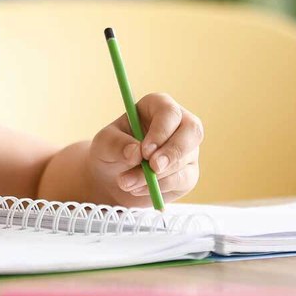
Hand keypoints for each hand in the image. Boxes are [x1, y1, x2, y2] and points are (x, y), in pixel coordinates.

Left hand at [88, 93, 202, 205]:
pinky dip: (159, 187)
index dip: (161, 131)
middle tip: (153, 168)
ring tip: (126, 181)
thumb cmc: (111, 151)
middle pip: (192, 131)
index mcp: (157, 106)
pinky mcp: (188, 173)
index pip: (169, 112)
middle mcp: (178, 124)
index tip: (145, 151)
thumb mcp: (103, 143)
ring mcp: (187, 149)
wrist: (112, 178)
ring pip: (184, 160)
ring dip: (156, 176)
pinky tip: (138, 188)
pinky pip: (182, 180)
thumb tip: (136, 152)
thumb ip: (117, 144)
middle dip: (173, 152)